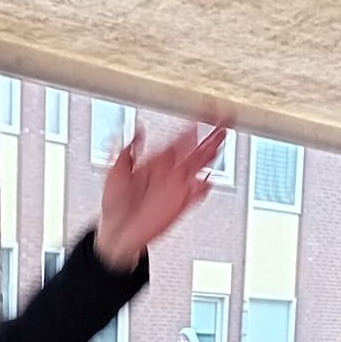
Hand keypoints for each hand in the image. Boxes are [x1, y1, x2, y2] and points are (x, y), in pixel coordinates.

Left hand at [96, 120, 230, 271]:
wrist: (117, 232)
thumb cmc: (114, 203)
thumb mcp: (116, 170)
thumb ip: (128, 149)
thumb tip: (138, 129)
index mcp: (158, 159)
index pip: (181, 136)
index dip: (195, 121)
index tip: (207, 109)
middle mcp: (171, 171)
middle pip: (197, 149)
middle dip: (212, 134)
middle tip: (226, 120)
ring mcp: (177, 187)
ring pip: (200, 168)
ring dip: (211, 156)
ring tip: (221, 143)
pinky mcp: (179, 205)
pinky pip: (195, 195)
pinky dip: (201, 189)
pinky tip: (207, 181)